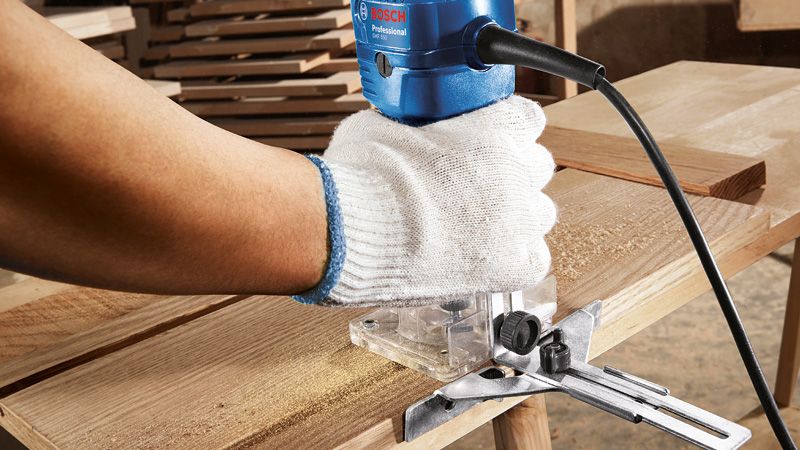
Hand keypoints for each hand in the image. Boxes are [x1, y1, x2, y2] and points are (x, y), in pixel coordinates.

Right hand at [295, 96, 556, 305]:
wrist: (352, 229)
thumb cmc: (363, 175)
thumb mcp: (384, 124)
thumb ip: (416, 125)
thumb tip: (407, 129)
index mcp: (495, 128)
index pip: (527, 119)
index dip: (504, 130)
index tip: (487, 140)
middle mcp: (515, 172)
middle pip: (536, 167)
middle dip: (510, 173)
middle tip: (474, 185)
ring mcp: (516, 222)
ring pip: (539, 214)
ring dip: (515, 216)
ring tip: (475, 225)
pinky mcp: (506, 267)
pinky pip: (532, 260)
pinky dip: (513, 260)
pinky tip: (484, 257)